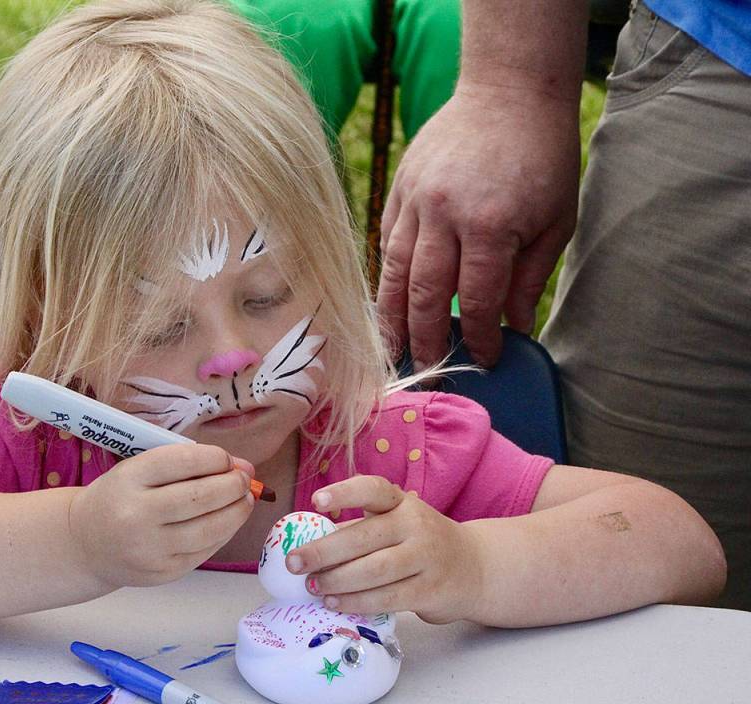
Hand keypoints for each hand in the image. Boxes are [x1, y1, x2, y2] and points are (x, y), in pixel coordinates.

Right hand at [68, 444, 254, 589]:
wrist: (85, 544)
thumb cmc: (119, 498)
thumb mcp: (136, 470)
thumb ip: (183, 464)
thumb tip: (239, 467)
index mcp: (129, 478)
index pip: (184, 462)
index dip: (216, 459)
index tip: (228, 460)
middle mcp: (136, 515)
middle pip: (200, 497)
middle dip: (233, 484)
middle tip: (245, 478)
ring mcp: (150, 549)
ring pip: (209, 528)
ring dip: (237, 511)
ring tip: (245, 498)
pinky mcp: (163, 572)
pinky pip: (205, 550)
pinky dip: (224, 532)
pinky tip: (229, 520)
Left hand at [284, 476, 484, 623]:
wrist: (473, 567)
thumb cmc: (418, 543)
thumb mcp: (396, 524)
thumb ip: (359, 530)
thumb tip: (307, 544)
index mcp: (401, 502)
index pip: (373, 489)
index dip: (344, 493)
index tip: (316, 501)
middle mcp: (416, 524)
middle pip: (365, 536)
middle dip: (324, 552)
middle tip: (294, 563)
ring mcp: (426, 557)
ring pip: (375, 571)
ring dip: (338, 581)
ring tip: (313, 587)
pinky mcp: (430, 590)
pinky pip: (388, 598)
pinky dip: (357, 602)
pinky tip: (335, 603)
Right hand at [377, 84, 580, 368]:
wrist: (509, 90)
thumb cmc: (542, 157)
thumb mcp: (556, 219)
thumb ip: (530, 277)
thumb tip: (514, 327)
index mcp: (491, 225)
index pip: (475, 300)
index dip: (478, 338)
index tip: (485, 361)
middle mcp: (445, 215)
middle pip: (425, 295)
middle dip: (425, 341)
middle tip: (427, 374)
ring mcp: (415, 200)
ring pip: (394, 273)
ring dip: (391, 319)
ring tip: (391, 352)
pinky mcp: (399, 189)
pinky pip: (387, 243)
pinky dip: (388, 278)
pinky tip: (389, 305)